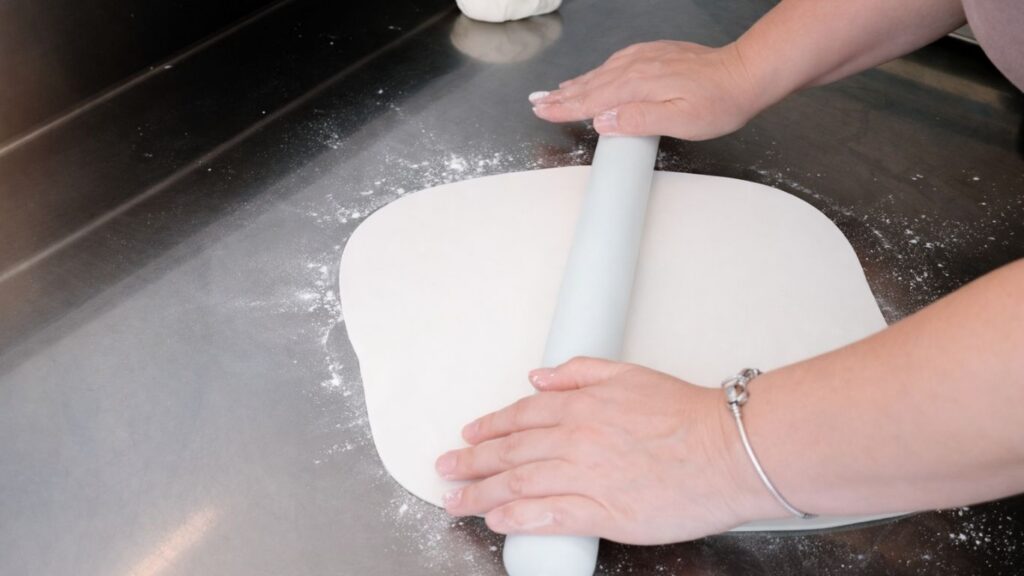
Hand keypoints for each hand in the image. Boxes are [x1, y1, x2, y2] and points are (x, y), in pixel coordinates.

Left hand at [434, 357, 776, 544]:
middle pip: (509, 452)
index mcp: (581, 404)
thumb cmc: (689, 415)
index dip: (488, 428)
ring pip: (518, 484)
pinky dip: (517, 518)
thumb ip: (580, 371)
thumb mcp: (631, 374)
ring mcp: (586, 475)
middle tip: (446, 469)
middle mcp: (575, 438)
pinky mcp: (602, 512)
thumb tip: (538, 376)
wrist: (729, 449)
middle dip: (470, 462)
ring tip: (457, 500)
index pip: (520, 416)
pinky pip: (547, 515)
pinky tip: (496, 520)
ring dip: (480, 494)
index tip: (468, 436)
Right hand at [529, 41, 762, 140]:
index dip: (564, 108)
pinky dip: (597, 73)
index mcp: (638, 86)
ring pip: (600, 73)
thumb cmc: (718, 101)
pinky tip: (593, 76)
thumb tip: (602, 121)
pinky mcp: (655, 55)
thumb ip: (638, 120)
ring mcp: (645, 58)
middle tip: (536, 102)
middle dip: (560, 95)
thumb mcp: (680, 121)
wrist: (746, 73)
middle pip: (590, 85)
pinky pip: (615, 64)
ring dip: (575, 84)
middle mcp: (637, 68)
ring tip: (555, 92)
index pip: (591, 101)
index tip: (541, 111)